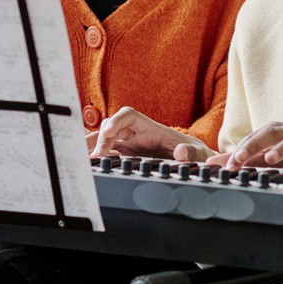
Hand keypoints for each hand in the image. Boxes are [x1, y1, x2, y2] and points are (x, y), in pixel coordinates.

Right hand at [87, 107, 207, 159]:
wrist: (193, 163)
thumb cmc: (195, 154)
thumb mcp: (198, 152)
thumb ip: (191, 151)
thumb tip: (180, 152)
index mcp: (151, 128)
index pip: (128, 115)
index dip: (116, 121)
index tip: (108, 133)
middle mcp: (136, 134)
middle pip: (110, 128)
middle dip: (99, 139)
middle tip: (95, 157)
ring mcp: (128, 146)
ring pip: (103, 141)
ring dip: (92, 148)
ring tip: (85, 162)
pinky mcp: (124, 158)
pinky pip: (104, 154)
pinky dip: (95, 158)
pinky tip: (90, 168)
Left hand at [216, 122, 282, 173]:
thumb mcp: (273, 148)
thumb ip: (246, 156)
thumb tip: (215, 163)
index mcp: (278, 131)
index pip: (257, 135)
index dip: (242, 148)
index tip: (228, 163)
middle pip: (273, 133)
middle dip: (256, 144)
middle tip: (240, 157)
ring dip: (282, 148)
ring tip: (270, 159)